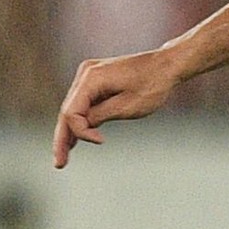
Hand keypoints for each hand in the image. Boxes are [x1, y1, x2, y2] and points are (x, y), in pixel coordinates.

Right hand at [53, 49, 178, 167]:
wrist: (169, 64)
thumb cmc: (153, 84)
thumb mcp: (127, 106)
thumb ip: (100, 116)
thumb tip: (81, 126)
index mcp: (92, 77)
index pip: (71, 111)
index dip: (80, 131)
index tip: (100, 141)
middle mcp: (86, 73)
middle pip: (67, 110)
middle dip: (62, 138)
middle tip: (59, 163)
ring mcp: (90, 74)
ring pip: (74, 108)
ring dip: (69, 131)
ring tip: (63, 157)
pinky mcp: (97, 79)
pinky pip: (83, 103)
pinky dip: (81, 120)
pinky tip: (74, 140)